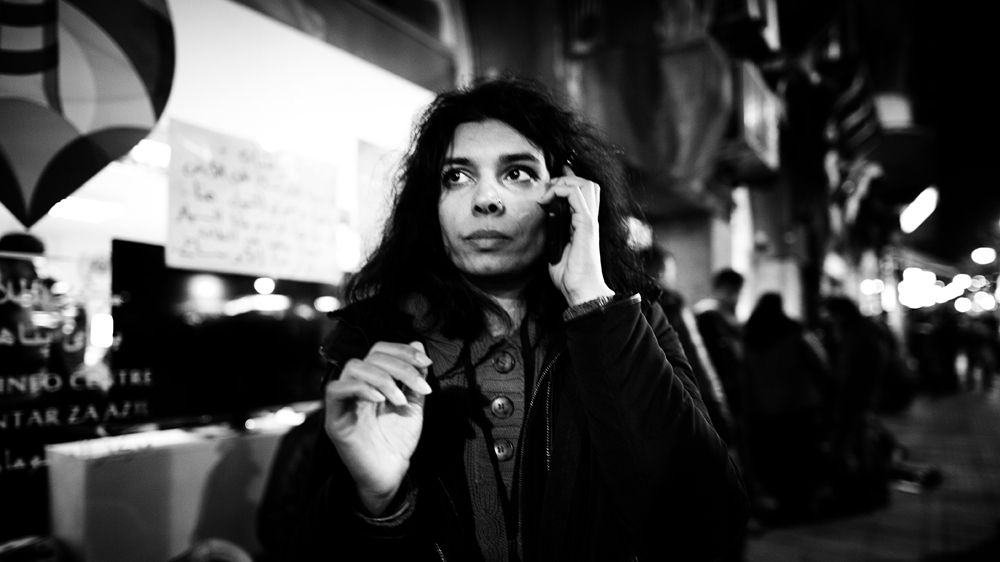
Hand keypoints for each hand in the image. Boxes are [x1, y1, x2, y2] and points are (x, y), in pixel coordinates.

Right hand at [324, 341, 432, 514]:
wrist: (391, 473)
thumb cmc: (398, 441)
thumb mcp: (413, 405)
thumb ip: (413, 378)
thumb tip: (417, 344)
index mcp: (373, 381)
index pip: (380, 350)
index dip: (402, 351)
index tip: (426, 363)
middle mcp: (356, 387)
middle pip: (370, 356)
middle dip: (400, 366)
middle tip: (420, 385)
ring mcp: (343, 402)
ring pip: (354, 368)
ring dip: (383, 378)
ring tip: (400, 400)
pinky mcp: (334, 419)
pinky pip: (336, 390)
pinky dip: (360, 388)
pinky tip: (380, 400)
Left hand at [538, 165, 614, 304]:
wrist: (581, 290)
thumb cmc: (569, 275)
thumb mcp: (556, 250)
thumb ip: (553, 235)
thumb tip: (542, 222)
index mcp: (583, 224)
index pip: (583, 192)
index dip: (569, 180)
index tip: (551, 181)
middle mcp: (589, 220)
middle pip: (588, 183)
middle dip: (567, 178)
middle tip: (548, 188)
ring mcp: (589, 221)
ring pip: (585, 184)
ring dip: (564, 182)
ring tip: (548, 193)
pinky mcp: (586, 225)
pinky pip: (576, 196)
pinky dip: (561, 191)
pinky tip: (547, 199)